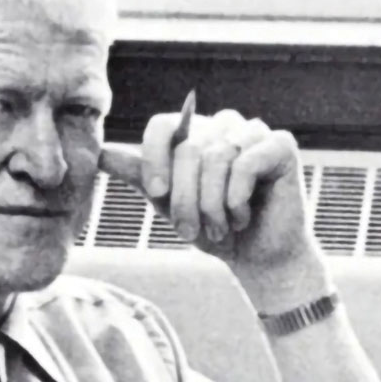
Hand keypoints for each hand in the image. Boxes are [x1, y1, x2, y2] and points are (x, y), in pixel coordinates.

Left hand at [99, 97, 317, 278]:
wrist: (256, 256)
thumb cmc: (212, 227)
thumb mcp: (167, 203)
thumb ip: (139, 175)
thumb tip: (99, 154)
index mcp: (194, 133)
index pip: (162, 125)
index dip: (154, 160)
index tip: (157, 194)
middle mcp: (223, 124)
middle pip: (188, 148)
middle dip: (185, 199)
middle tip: (193, 229)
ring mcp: (254, 132)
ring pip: (216, 158)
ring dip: (212, 205)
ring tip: (220, 227)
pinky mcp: (281, 145)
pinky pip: (246, 165)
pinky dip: (237, 200)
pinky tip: (243, 215)